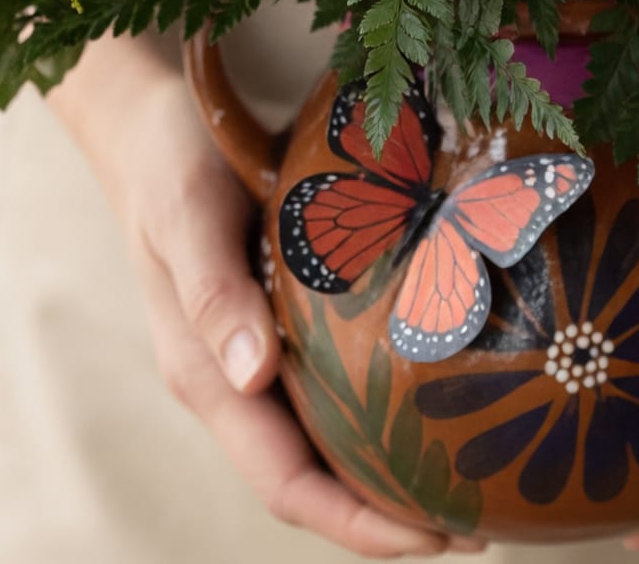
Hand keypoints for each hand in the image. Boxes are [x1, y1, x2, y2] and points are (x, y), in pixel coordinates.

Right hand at [51, 32, 480, 557]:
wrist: (153, 117)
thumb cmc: (170, 161)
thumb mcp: (187, 215)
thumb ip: (212, 293)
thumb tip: (250, 378)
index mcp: (207, 375)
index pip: (287, 484)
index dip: (358, 526)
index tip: (436, 540)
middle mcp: (238, 378)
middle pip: (319, 477)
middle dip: (393, 514)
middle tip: (484, 523)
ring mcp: (262, 349)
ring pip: (333, 436)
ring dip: (396, 465)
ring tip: (479, 473)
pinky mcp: (287, 313)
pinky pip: (340, 379)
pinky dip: (389, 399)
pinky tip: (445, 386)